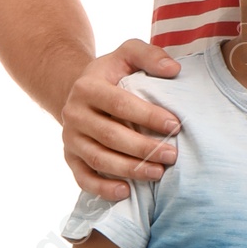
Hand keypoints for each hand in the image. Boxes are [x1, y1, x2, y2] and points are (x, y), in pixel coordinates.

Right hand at [63, 41, 181, 199]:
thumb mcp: (127, 55)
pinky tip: (126, 192)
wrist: (80, 93)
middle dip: (143, 148)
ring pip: (98, 159)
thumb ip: (149, 55)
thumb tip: (174, 70)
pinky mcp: (70, 158)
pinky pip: (83, 178)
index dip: (147, 116)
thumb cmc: (113, 74)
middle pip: (110, 136)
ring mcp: (70, 138)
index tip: (175, 125)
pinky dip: (103, 188)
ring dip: (129, 169)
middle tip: (172, 155)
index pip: (119, 104)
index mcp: (87, 87)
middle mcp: (74, 113)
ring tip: (158, 173)